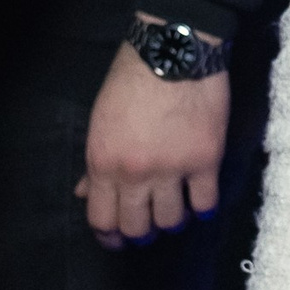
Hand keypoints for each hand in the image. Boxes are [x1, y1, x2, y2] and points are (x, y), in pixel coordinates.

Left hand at [76, 33, 227, 247]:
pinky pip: (206, 204)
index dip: (109, 237)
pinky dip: (204, 209)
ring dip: (173, 220)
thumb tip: (84, 192)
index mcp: (104, 162)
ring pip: (172, 221)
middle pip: (136, 228)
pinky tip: (201, 201)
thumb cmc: (131, 81)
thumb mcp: (101, 120)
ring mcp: (173, 168)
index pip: (102, 219)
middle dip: (141, 233)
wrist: (174, 50)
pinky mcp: (206, 159)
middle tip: (149, 226)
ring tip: (177, 208)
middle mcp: (136, 172)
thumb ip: (94, 162)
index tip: (118, 239)